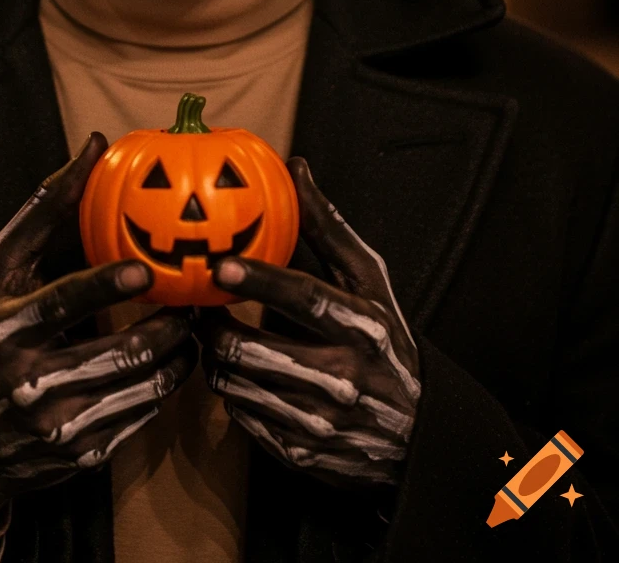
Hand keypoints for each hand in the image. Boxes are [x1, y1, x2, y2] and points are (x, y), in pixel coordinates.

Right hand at [0, 132, 196, 520]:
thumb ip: (48, 208)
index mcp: (6, 329)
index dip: (103, 287)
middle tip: (192, 299)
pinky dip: (167, 385)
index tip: (145, 269)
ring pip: (139, 387)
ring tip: (194, 325)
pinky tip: (180, 360)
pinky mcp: (81, 453)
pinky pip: (142, 416)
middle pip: (115, 353)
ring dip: (178, 353)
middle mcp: (28, 380)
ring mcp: (57, 423)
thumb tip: (95, 144)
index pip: (60, 304)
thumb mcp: (3, 268)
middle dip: (165, 326)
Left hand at [198, 157, 419, 486]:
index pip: (303, 298)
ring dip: (214, 356)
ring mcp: (321, 421)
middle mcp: (344, 377)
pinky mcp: (301, 454)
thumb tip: (295, 167)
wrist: (421, 435)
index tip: (219, 265)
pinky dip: (232, 392)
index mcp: (363, 326)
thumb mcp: (370, 282)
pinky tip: (239, 373)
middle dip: (211, 325)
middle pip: (250, 348)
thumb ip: (328, 228)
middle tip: (199, 304)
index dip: (258, 280)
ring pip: (235, 384)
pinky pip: (241, 417)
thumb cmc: (386, 341)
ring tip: (213, 334)